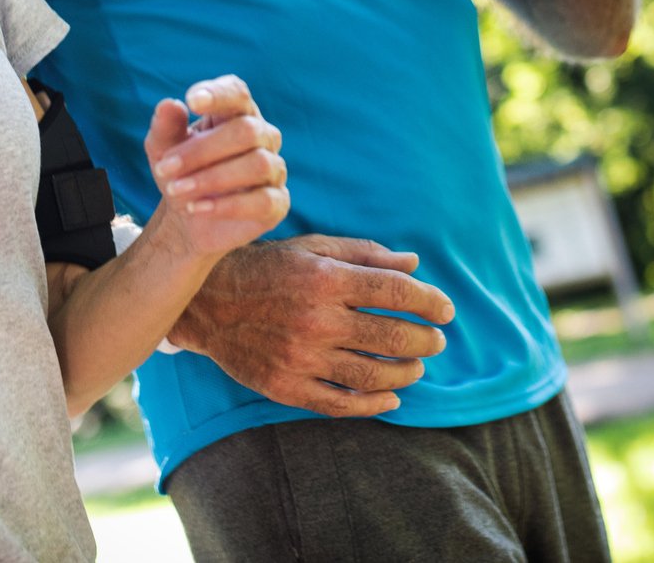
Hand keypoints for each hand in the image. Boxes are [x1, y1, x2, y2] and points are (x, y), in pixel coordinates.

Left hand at [144, 75, 289, 260]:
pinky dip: (227, 206)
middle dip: (202, 150)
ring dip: (211, 178)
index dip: (219, 94)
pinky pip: (264, 200)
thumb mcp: (163, 150)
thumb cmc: (181, 172)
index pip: (238, 93)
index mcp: (235, 113)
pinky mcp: (278, 202)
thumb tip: (169, 104)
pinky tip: (198, 208)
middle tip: (166, 168)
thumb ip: (165, 127)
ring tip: (176, 190)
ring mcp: (274, 169)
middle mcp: (262, 135)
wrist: (190, 219)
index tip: (192, 101)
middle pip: (246, 130)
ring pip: (257, 164)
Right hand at [168, 234, 456, 415]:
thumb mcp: (315, 248)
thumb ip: (366, 254)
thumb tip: (414, 263)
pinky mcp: (286, 387)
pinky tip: (390, 398)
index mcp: (326, 279)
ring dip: (405, 374)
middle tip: (436, 341)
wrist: (208, 303)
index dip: (429, 302)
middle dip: (424, 341)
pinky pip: (339, 404)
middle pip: (390, 337)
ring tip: (417, 368)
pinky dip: (372, 404)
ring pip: (371, 375)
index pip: (396, 293)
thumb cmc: (269, 267)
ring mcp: (300, 358)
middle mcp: (316, 320)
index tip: (446, 310)